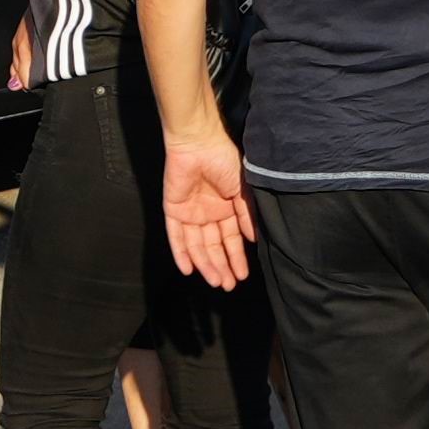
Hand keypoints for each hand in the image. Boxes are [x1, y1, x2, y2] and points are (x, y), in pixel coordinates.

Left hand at [161, 122, 254, 292]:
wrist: (199, 142)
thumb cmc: (224, 160)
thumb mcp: (243, 189)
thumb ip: (246, 215)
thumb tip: (254, 239)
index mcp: (227, 208)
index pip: (231, 238)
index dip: (237, 257)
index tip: (243, 275)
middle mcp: (209, 213)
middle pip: (214, 246)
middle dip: (222, 266)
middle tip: (229, 285)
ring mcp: (191, 212)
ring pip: (197, 245)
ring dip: (206, 264)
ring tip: (217, 281)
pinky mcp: (174, 210)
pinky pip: (176, 236)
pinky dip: (181, 252)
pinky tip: (189, 269)